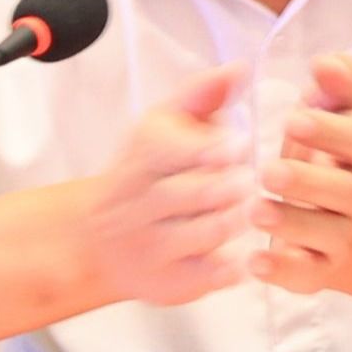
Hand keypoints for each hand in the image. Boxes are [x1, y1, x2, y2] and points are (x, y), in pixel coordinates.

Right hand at [84, 64, 254, 305]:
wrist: (96, 239)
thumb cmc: (146, 171)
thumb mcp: (164, 124)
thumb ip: (203, 94)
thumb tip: (240, 67)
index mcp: (142, 155)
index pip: (171, 150)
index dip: (210, 148)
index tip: (241, 144)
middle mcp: (138, 202)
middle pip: (187, 194)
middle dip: (225, 188)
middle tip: (253, 182)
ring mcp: (149, 246)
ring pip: (198, 235)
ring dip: (231, 224)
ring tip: (255, 213)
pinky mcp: (163, 283)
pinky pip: (199, 278)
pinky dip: (225, 269)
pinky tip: (245, 257)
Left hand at [249, 54, 351, 295]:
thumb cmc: (334, 155)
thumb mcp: (342, 115)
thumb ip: (338, 85)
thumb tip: (327, 60)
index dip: (330, 131)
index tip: (294, 118)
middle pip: (343, 191)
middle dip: (306, 181)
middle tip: (268, 170)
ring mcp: (343, 236)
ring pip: (324, 235)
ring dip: (290, 223)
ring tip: (254, 211)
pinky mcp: (322, 269)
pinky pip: (307, 275)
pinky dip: (282, 271)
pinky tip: (254, 262)